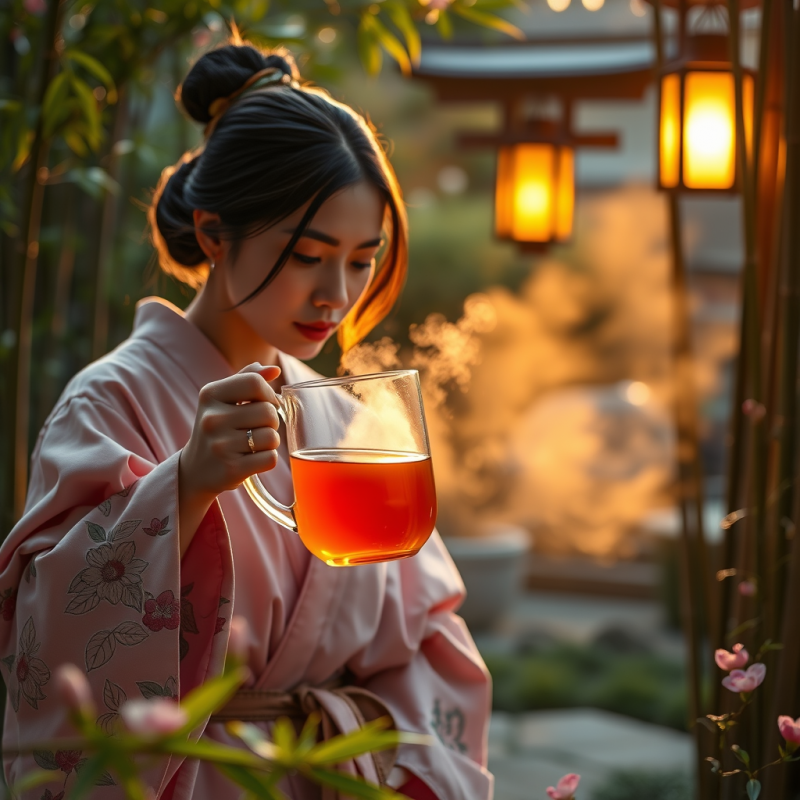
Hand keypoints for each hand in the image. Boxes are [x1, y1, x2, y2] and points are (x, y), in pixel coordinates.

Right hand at [178, 363, 280, 555]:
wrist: (195, 469)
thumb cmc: (217, 428)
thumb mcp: (224, 399)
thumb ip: (248, 379)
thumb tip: (274, 370)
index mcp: (210, 394)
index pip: (255, 382)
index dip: (269, 394)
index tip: (266, 404)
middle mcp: (212, 418)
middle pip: (268, 412)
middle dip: (271, 421)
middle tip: (257, 428)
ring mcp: (220, 445)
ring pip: (272, 437)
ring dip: (270, 442)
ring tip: (252, 444)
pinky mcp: (231, 469)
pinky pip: (270, 459)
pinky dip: (267, 459)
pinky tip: (251, 459)